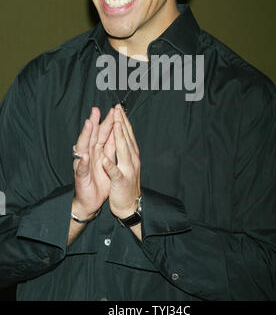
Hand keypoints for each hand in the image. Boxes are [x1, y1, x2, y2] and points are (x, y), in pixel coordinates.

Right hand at [72, 107, 114, 218]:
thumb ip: (110, 146)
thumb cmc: (98, 181)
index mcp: (97, 151)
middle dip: (94, 122)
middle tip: (96, 110)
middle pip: (92, 136)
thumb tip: (116, 130)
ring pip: (83, 147)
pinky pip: (82, 169)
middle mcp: (89, 154)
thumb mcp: (107, 160)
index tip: (113, 110)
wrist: (90, 201)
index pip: (103, 133)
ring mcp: (83, 164)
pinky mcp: (80, 177)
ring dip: (85, 136)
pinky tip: (84, 156)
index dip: (108, 121)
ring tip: (88, 125)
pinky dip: (83, 162)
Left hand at [102, 104, 140, 218]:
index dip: (122, 120)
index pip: (126, 134)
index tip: (118, 108)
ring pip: (123, 150)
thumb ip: (124, 150)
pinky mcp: (120, 182)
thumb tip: (122, 134)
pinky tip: (105, 159)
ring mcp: (127, 170)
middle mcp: (131, 159)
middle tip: (117, 108)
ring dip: (119, 137)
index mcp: (130, 155)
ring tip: (115, 125)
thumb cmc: (124, 185)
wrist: (129, 207)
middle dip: (121, 122)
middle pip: (125, 138)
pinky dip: (111, 166)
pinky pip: (115, 173)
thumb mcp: (125, 164)